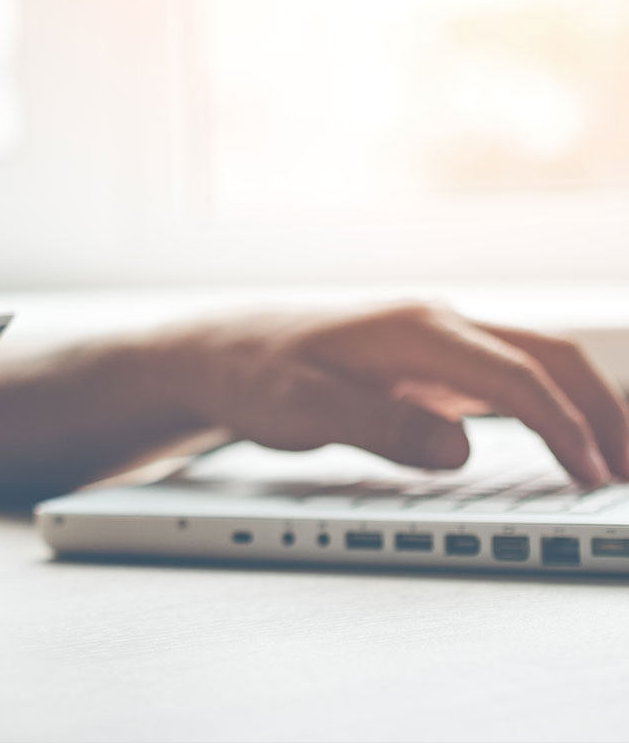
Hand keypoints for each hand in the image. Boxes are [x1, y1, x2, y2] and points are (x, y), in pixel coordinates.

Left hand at [169, 302, 628, 485]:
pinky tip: (565, 440)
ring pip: (534, 363)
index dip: (563, 426)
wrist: (213, 354)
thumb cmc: (252, 375)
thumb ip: (380, 429)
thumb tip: (457, 451)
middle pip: (547, 357)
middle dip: (602, 408)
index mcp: (413, 330)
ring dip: (583, 405)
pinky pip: (506, 379)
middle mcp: (434, 326)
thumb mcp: (302, 410)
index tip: (593, 474)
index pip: (513, 376)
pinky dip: (549, 407)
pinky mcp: (426, 365)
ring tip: (619, 458)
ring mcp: (434, 343)